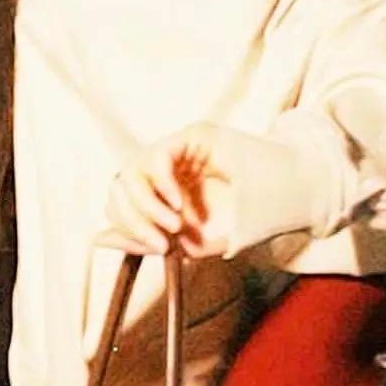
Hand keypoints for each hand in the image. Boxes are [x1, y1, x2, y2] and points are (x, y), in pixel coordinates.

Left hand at [96, 122, 235, 258]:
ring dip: (147, 206)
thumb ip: (143, 240)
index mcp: (157, 194)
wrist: (288, 200)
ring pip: (132, 172)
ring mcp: (176, 151)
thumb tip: (98, 238)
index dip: (128, 228)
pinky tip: (180, 203)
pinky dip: (161, 184)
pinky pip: (157, 156)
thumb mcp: (188, 243)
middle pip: (119, 188)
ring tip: (174, 224)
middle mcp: (162, 170)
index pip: (119, 204)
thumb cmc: (242, 222)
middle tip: (162, 241)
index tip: (159, 248)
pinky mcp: (191, 136)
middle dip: (134, 220)